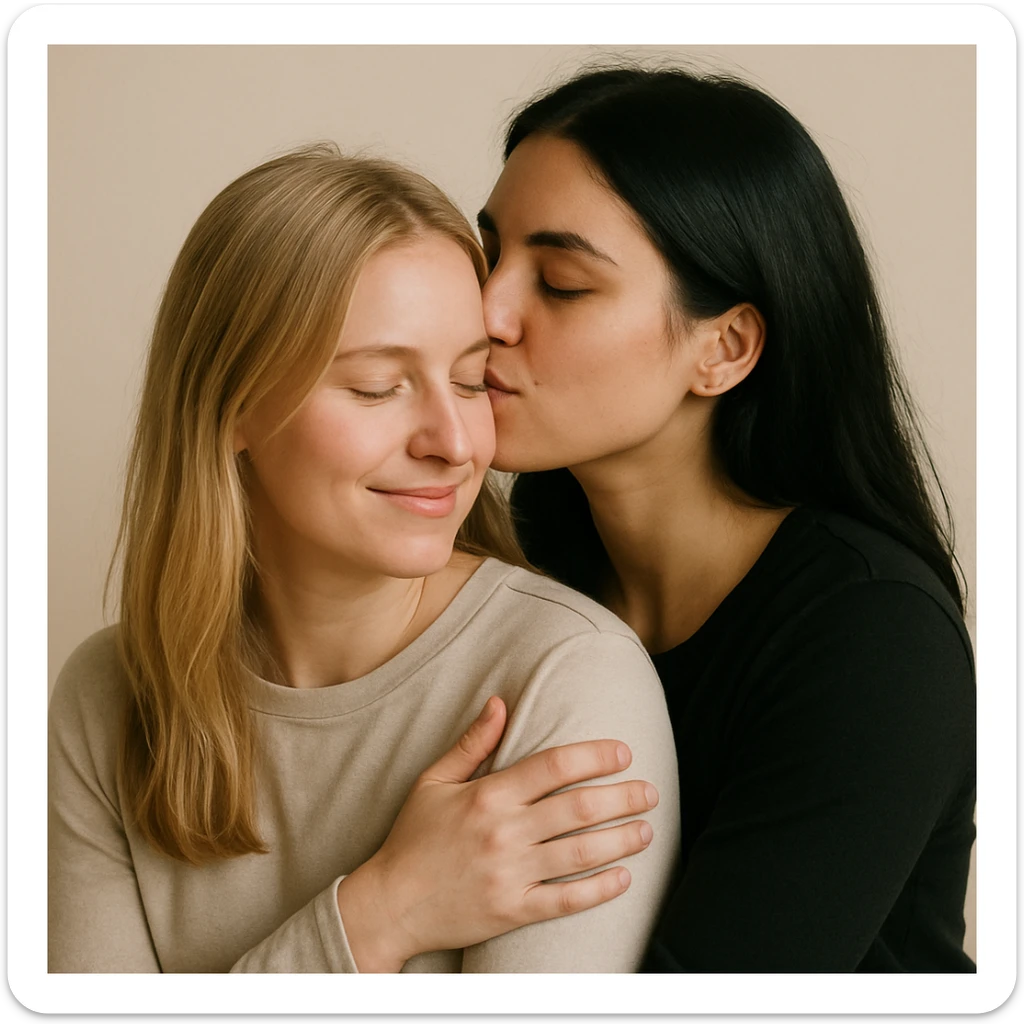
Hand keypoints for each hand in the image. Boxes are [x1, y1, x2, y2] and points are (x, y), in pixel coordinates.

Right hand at [336, 695, 658, 971]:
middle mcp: (504, 833)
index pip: (555, 766)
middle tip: (650, 791)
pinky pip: (566, 900)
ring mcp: (510, 874)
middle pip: (579, 808)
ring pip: (581, 853)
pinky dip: (599, 890)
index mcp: (488, 795)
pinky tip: (624, 878)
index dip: (595, 756)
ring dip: (621, 840)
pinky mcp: (513, 912)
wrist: (389, 904)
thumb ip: (471, 743)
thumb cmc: (412, 838)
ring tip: (646, 830)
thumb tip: (501, 702)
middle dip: (623, 797)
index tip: (623, 752)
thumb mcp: (433, 781)